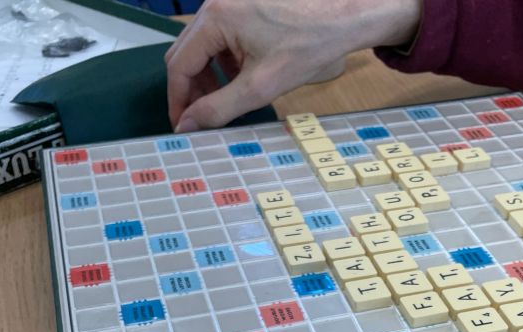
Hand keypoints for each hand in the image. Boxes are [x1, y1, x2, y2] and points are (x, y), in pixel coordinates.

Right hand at [166, 0, 421, 131]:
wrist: (344, 16)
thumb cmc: (309, 45)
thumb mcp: (260, 87)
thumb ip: (219, 109)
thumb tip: (188, 126)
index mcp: (215, 18)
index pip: (179, 65)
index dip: (178, 100)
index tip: (183, 128)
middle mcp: (216, 4)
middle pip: (186, 54)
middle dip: (191, 90)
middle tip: (200, 122)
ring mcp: (229, 2)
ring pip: (202, 48)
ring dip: (208, 78)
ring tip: (224, 104)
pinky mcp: (243, 7)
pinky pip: (220, 38)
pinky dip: (224, 63)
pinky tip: (242, 80)